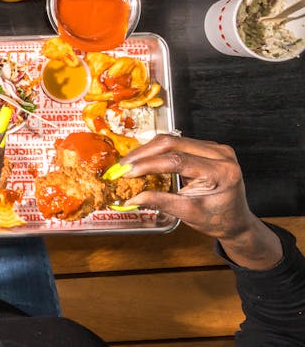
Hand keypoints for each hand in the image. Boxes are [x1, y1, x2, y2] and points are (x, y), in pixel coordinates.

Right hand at [119, 135, 282, 269]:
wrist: (236, 221)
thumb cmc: (217, 220)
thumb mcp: (189, 213)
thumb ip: (160, 202)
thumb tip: (132, 198)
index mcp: (221, 172)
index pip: (178, 161)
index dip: (149, 164)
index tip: (128, 172)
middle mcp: (221, 155)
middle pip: (174, 143)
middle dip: (144, 153)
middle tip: (124, 164)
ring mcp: (217, 148)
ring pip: (174, 139)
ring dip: (149, 150)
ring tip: (131, 162)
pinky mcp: (209, 147)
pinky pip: (179, 142)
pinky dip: (159, 150)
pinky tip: (146, 158)